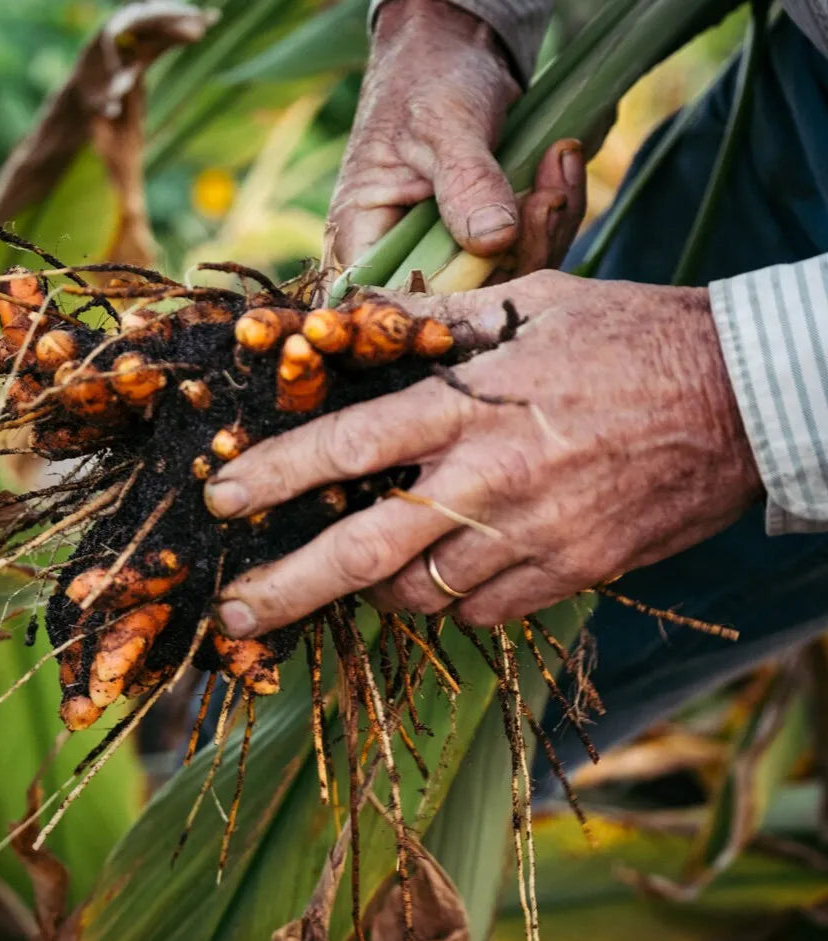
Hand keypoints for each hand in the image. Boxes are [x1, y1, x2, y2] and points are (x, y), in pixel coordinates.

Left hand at [205, 271, 762, 635]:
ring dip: (380, 588)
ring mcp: (534, 538)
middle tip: (233, 616)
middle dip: (288, 587)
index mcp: (471, 406)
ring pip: (423, 595)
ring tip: (368, 563)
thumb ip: (437, 320)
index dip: (276, 475)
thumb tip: (357, 315)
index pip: (351, 447)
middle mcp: (492, 481)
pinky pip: (484, 613)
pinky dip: (451, 599)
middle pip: (367, 551)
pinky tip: (451, 569)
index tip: (221, 497)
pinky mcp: (572, 574)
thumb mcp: (530, 302)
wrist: (742, 396)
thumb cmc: (629, 337)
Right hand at [326, 0, 585, 273]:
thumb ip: (466, 183)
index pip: (402, 300)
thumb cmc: (426, 79)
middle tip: (548, 197)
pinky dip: (553, 213)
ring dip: (546, 229)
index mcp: (363, 240)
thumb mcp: (443, 125)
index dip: (455, 296)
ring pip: (503, 279)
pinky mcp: (484, 243)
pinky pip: (526, 252)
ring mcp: (446, 254)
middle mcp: (402, 259)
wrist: (454, 48)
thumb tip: (493, 242)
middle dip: (519, 253)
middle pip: (463, 300)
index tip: (503, 252)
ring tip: (558, 165)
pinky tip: (560, 165)